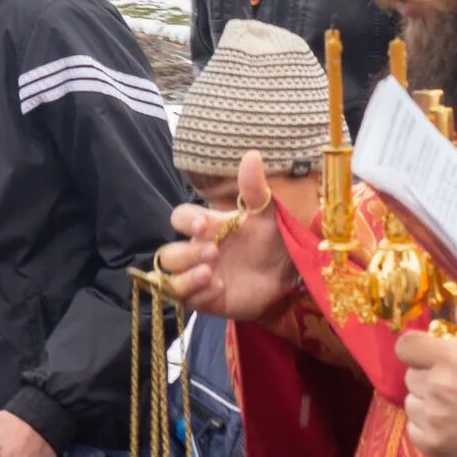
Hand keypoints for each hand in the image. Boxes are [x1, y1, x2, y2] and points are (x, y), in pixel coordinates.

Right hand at [160, 152, 297, 321]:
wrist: (288, 274)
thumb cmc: (272, 239)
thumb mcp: (267, 213)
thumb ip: (255, 188)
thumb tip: (252, 155)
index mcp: (207, 226)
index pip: (180, 218)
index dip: (186, 221)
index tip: (203, 225)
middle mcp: (196, 251)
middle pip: (168, 253)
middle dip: (186, 253)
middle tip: (213, 253)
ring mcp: (198, 277)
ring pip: (170, 279)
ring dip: (185, 276)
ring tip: (209, 272)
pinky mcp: (204, 300)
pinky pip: (186, 300)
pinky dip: (198, 294)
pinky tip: (220, 289)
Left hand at [397, 329, 456, 456]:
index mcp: (447, 358)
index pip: (406, 347)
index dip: (414, 352)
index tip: (425, 357)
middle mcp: (436, 385)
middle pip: (412, 377)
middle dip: (427, 379)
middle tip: (450, 387)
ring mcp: (432, 416)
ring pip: (412, 403)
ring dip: (427, 405)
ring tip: (452, 410)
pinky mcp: (431, 443)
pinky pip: (414, 430)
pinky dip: (427, 429)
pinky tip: (449, 428)